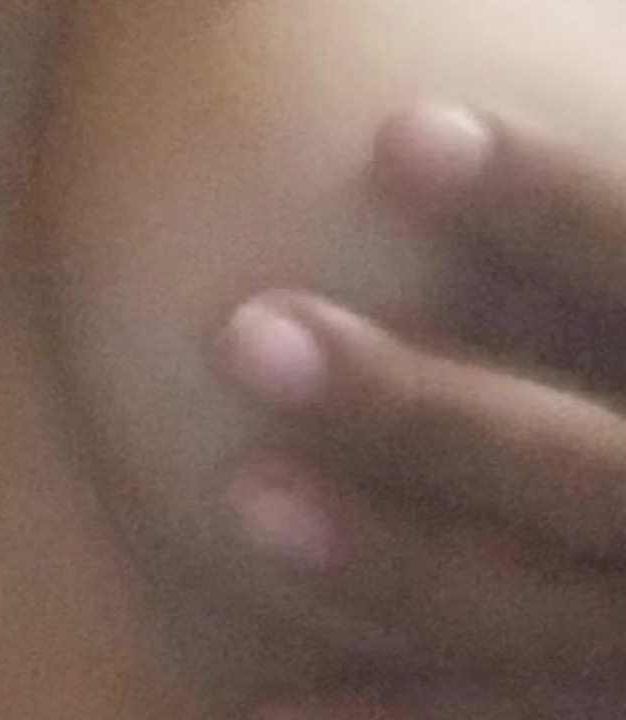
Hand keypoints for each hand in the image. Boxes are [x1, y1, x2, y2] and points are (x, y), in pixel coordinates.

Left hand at [219, 104, 625, 713]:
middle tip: (250, 337)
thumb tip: (417, 144)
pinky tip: (263, 706)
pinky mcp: (620, 717)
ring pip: (534, 612)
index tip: (403, 139)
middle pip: (572, 465)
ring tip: (245, 497)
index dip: (549, 204)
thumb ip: (595, 287)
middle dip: (417, 410)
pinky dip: (389, 718)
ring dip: (389, 560)